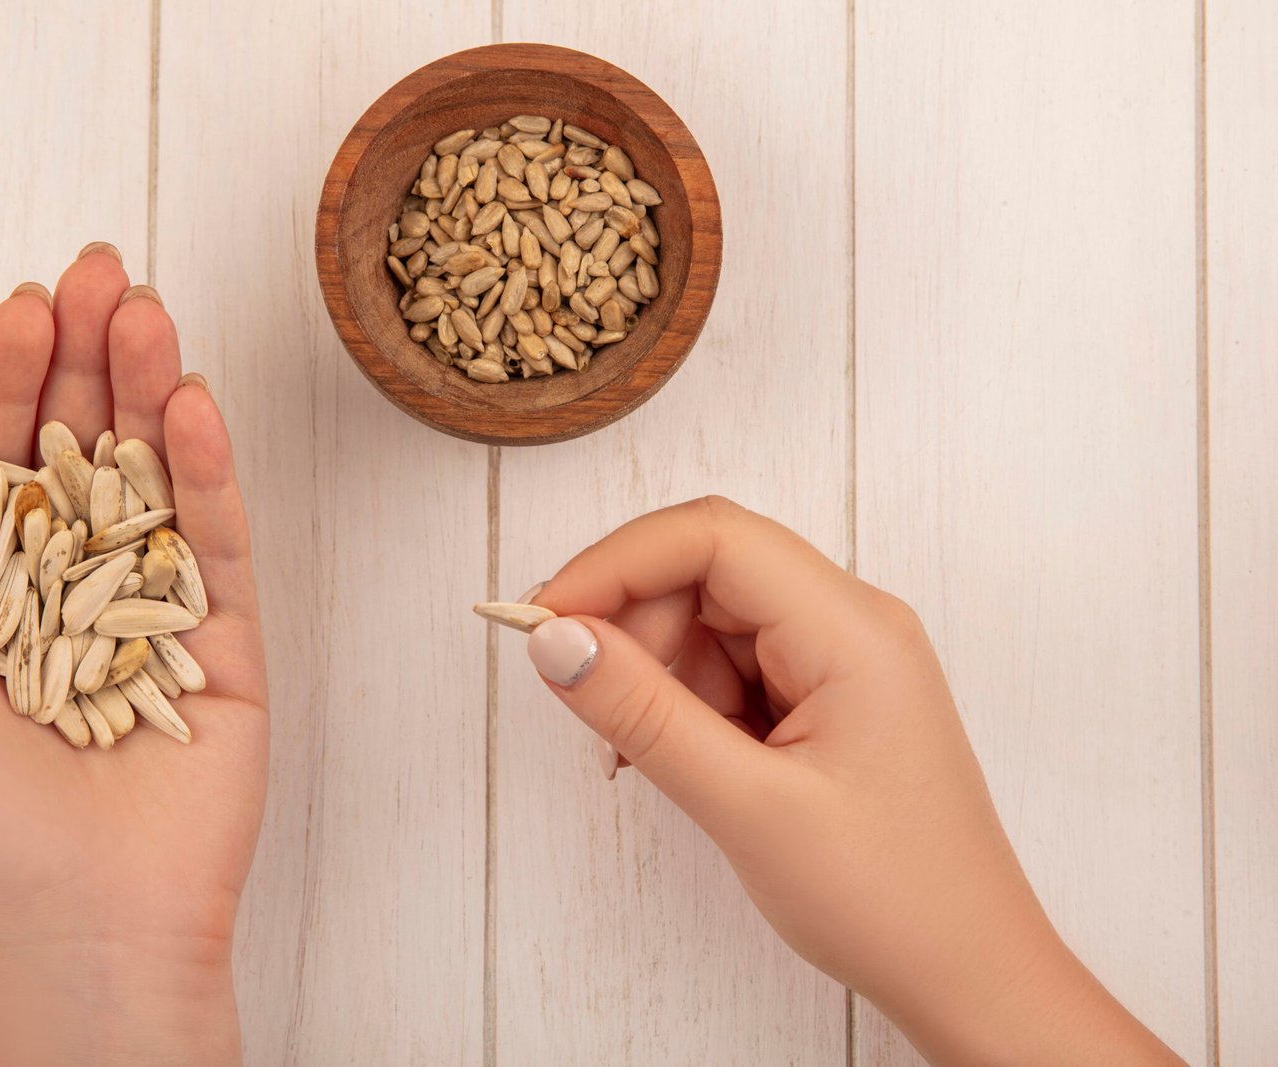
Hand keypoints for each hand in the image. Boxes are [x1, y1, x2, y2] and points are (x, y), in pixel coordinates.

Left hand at [0, 245, 266, 1065]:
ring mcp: (156, 602)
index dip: (8, 377)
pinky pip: (219, 537)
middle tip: (99, 270)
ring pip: (159, 472)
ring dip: (151, 386)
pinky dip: (211, 468)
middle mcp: (77, 581)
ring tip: (145, 307)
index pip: (2, 458)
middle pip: (85, 443)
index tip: (24, 302)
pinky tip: (194, 401)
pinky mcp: (227, 634)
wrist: (85, 923)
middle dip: (88, 354)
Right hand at [525, 497, 1180, 1066]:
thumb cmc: (891, 899)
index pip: (713, 537)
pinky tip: (682, 760)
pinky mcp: (825, 697)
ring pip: (711, 620)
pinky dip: (686, 703)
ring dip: (656, 673)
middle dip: (633, 626)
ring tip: (643, 757)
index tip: (545, 620)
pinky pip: (732, 665)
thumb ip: (643, 713)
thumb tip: (555, 638)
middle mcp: (851, 624)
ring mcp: (840, 659)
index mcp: (852, 630)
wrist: (969, 974)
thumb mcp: (747, 807)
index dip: (616, 563)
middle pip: (707, 570)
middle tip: (590, 706)